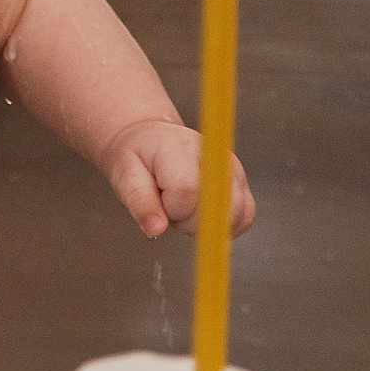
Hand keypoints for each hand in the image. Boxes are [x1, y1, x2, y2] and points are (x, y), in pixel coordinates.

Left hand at [98, 120, 251, 239]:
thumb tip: (156, 229)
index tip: (159, 200)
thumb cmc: (138, 156)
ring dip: (206, 224)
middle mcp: (216, 156)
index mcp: (182, 148)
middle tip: (169, 203)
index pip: (187, 191)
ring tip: (184, 205)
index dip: (171, 208)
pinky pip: (244, 219)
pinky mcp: (243, 185)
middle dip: (189, 221)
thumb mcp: (125, 174)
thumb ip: (140, 202)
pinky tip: (200, 212)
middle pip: (217, 208)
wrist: (152, 140)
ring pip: (234, 217)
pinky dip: (222, 226)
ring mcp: (234, 170)